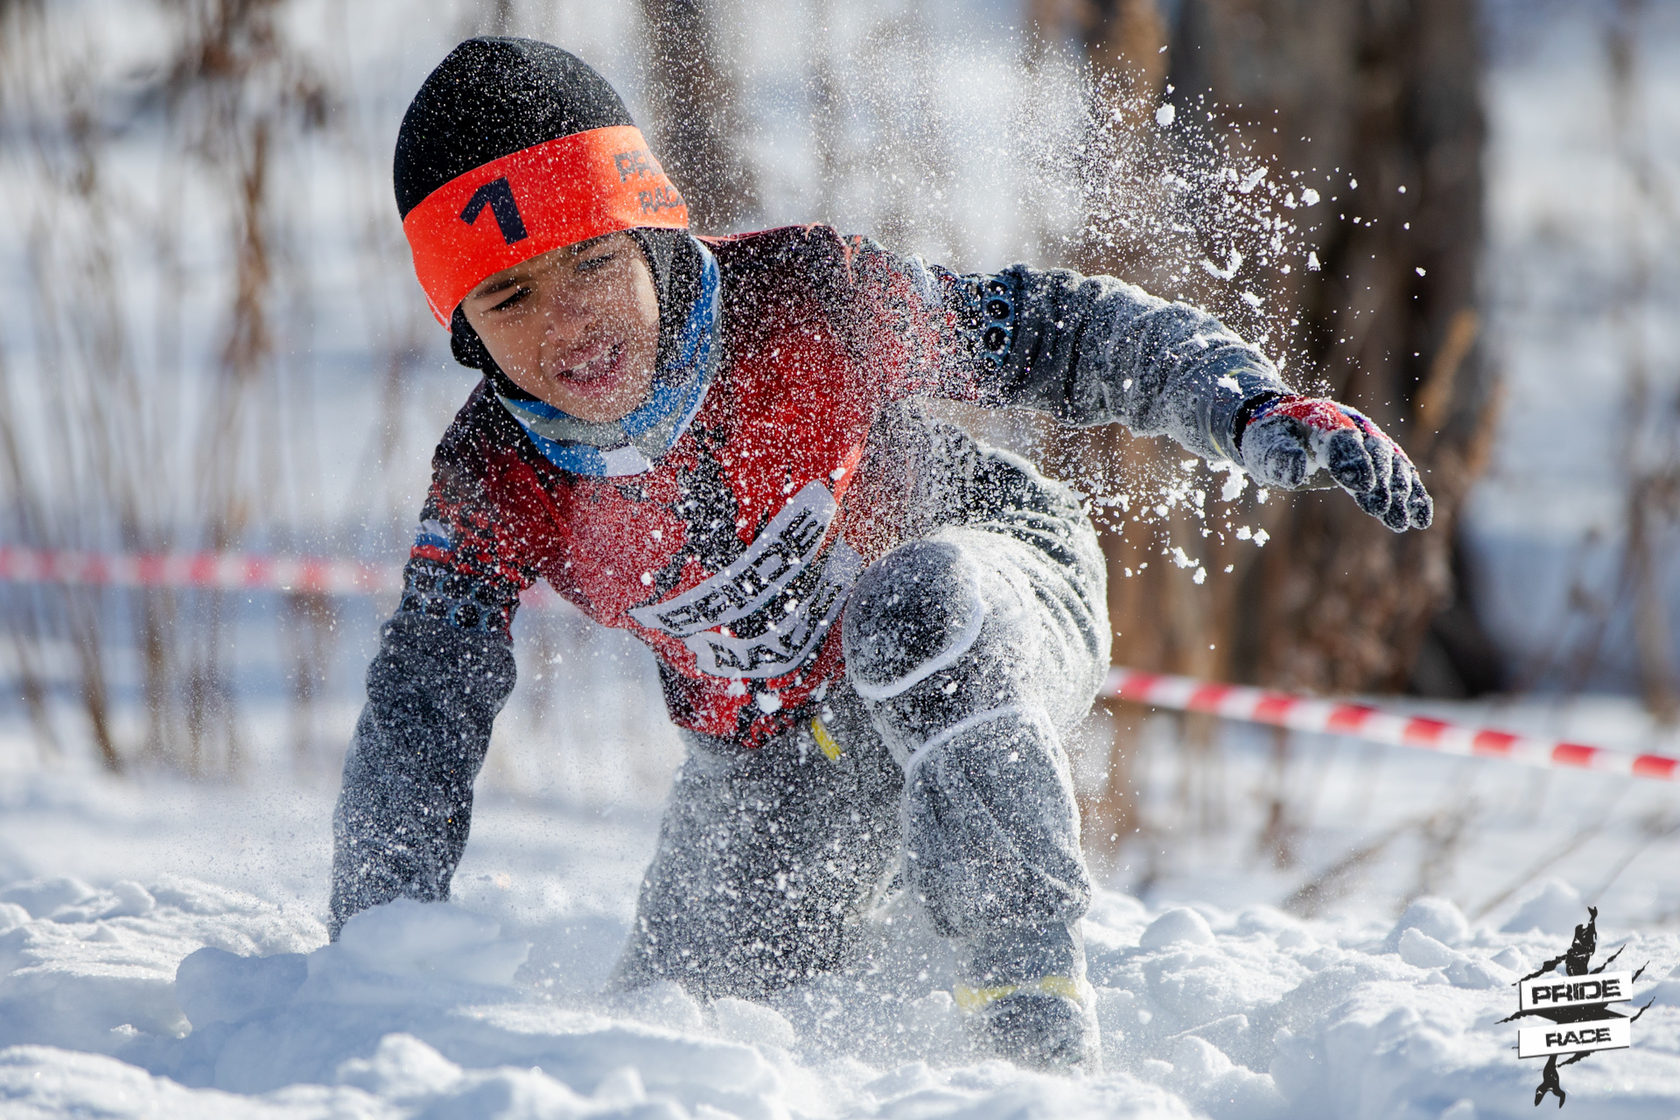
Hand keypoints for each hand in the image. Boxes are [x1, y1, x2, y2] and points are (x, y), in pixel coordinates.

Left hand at [1237, 395, 1432, 531]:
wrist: (1282, 431)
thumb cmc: (1269, 440)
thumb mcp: (1264, 447)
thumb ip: (1279, 456)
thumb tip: (1297, 469)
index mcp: (1322, 417)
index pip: (1343, 437)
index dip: (1354, 460)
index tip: (1362, 486)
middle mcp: (1353, 425)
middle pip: (1375, 450)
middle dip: (1381, 480)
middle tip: (1381, 509)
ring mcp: (1369, 441)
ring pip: (1392, 464)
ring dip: (1399, 493)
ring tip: (1400, 522)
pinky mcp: (1376, 461)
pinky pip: (1400, 476)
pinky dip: (1413, 496)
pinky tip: (1421, 520)